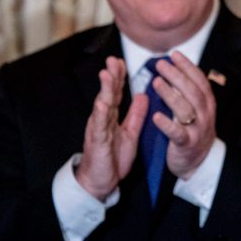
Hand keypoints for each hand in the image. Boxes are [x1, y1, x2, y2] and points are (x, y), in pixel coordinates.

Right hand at [77, 56, 148, 199]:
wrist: (100, 181)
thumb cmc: (113, 157)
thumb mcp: (130, 133)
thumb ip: (135, 115)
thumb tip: (142, 95)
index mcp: (111, 116)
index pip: (116, 92)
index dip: (119, 77)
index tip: (122, 61)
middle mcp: (103, 119)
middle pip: (108, 93)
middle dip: (111, 76)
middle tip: (114, 59)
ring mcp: (99, 129)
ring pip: (102, 105)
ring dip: (104, 89)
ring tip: (107, 74)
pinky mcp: (98, 141)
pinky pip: (100, 127)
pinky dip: (100, 114)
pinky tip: (102, 103)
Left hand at [148, 51, 216, 179]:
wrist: (199, 162)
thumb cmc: (193, 131)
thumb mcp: (196, 110)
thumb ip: (187, 93)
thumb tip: (172, 70)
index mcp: (207, 103)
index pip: (199, 80)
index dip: (188, 66)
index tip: (174, 55)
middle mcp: (205, 114)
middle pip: (192, 91)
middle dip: (177, 76)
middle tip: (160, 65)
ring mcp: (197, 129)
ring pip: (185, 109)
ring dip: (170, 94)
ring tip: (156, 82)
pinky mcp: (187, 144)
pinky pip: (177, 133)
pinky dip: (166, 124)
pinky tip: (155, 116)